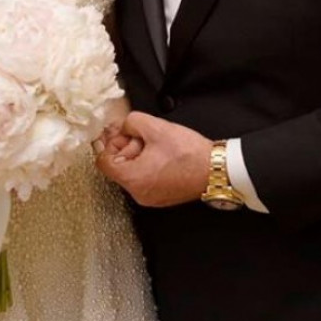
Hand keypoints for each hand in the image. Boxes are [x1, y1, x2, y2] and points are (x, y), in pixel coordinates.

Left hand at [96, 111, 211, 206]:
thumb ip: (131, 122)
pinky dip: (148, 166)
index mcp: (133, 179)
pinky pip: (144, 180)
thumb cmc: (189, 153)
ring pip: (131, 173)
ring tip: (156, 145)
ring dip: (138, 156)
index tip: (120, 133)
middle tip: (143, 136)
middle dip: (127, 147)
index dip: (110, 143)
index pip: (103, 162)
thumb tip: (124, 127)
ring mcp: (150, 198)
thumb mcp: (156, 127)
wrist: (217, 170)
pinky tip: (162, 155)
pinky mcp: (161, 197)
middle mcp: (138, 194)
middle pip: (118, 167)